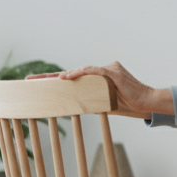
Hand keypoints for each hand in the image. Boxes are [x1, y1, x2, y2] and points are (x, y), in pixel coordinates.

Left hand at [27, 61, 172, 114]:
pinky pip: (93, 71)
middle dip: (50, 77)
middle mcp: (101, 69)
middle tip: (30, 80)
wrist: (146, 103)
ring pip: (81, 71)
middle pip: (72, 73)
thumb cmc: (128, 104)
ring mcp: (107, 69)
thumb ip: (89, 101)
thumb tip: (73, 108)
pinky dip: (80, 73)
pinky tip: (67, 77)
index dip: (55, 81)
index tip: (37, 84)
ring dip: (62, 76)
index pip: (74, 78)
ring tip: (45, 81)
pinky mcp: (113, 72)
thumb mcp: (103, 104)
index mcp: (98, 77)